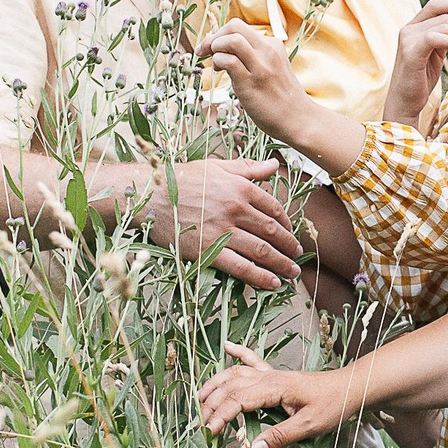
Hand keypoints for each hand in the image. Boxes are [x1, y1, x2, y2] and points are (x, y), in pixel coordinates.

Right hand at [138, 158, 301, 289]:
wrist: (149, 197)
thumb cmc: (182, 179)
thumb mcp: (217, 166)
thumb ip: (248, 168)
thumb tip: (274, 164)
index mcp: (240, 188)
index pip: (274, 208)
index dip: (287, 223)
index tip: (291, 232)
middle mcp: (236, 210)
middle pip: (272, 232)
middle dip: (289, 246)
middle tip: (298, 256)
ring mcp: (223, 232)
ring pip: (262, 251)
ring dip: (282, 264)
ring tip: (292, 273)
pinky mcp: (208, 251)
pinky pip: (241, 268)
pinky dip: (260, 277)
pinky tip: (272, 283)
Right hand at [197, 342, 364, 447]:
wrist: (351, 388)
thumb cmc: (334, 405)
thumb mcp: (310, 426)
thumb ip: (281, 437)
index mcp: (274, 388)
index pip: (237, 400)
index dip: (220, 416)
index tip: (209, 432)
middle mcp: (269, 377)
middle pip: (230, 387)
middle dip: (211, 404)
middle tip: (199, 424)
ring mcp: (272, 374)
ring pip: (235, 373)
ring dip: (215, 384)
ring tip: (199, 397)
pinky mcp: (277, 375)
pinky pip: (253, 360)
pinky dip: (238, 353)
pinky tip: (227, 346)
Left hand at [198, 23, 312, 140]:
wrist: (299, 119)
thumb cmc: (282, 98)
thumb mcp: (273, 68)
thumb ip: (253, 57)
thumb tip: (222, 47)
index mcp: (273, 45)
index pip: (241, 27)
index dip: (221, 34)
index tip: (212, 47)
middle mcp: (267, 51)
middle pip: (234, 25)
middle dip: (214, 36)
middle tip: (205, 51)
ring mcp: (260, 66)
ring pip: (231, 40)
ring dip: (215, 48)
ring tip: (216, 64)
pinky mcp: (251, 82)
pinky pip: (228, 61)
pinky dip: (218, 62)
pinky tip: (221, 72)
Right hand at [383, 0, 447, 122]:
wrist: (405, 102)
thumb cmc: (421, 79)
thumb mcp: (435, 53)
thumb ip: (444, 37)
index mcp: (414, 28)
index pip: (435, 6)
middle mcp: (409, 30)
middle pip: (443, 16)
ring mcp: (408, 40)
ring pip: (443, 26)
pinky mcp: (410, 52)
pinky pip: (433, 38)